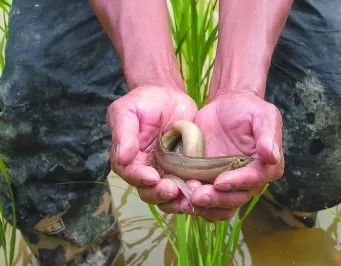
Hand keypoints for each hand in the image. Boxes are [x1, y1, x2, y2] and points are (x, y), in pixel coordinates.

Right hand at [107, 85, 196, 204]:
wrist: (169, 95)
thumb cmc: (144, 101)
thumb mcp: (128, 110)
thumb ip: (124, 133)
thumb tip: (123, 157)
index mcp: (129, 158)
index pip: (130, 174)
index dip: (140, 178)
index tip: (152, 177)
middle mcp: (146, 170)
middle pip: (149, 191)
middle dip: (159, 193)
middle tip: (172, 190)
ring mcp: (166, 172)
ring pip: (168, 195)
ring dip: (177, 199)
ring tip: (188, 196)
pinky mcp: (185, 171)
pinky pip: (187, 186)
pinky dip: (193, 192)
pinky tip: (202, 190)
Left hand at [191, 92, 283, 220]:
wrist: (225, 105)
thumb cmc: (247, 108)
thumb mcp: (263, 115)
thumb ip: (268, 135)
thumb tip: (272, 157)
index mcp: (266, 167)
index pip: (254, 180)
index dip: (238, 182)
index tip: (220, 181)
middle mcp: (249, 181)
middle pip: (235, 199)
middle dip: (217, 199)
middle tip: (197, 195)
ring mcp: (228, 184)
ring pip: (220, 206)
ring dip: (204, 207)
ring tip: (185, 198)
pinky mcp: (210, 182)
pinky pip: (204, 201)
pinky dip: (192, 203)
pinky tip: (178, 199)